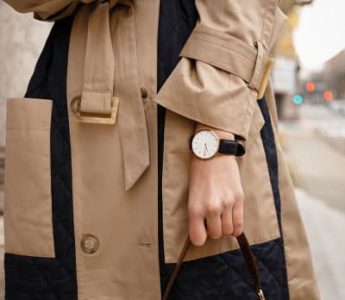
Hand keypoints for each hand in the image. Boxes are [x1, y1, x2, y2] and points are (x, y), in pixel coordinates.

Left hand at [188, 124, 243, 245]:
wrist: (213, 153)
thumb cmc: (199, 172)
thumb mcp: (191, 194)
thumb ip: (197, 213)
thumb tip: (202, 230)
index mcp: (195, 208)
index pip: (198, 238)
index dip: (199, 237)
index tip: (200, 233)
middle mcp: (211, 209)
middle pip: (215, 235)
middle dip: (212, 230)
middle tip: (211, 221)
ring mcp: (226, 204)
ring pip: (228, 231)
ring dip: (224, 228)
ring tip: (221, 219)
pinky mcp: (239, 199)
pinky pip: (240, 224)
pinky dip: (236, 228)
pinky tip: (232, 223)